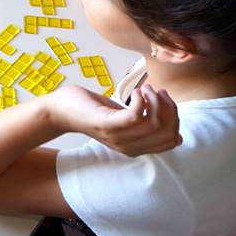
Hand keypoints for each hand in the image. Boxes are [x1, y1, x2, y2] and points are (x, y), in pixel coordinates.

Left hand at [49, 84, 181, 156]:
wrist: (59, 111)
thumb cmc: (92, 110)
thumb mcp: (123, 119)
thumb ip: (143, 122)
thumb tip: (173, 123)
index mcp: (136, 147)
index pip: (171, 140)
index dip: (175, 118)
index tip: (165, 99)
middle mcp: (129, 146)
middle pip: (167, 133)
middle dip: (169, 108)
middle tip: (157, 91)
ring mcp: (118, 137)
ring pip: (154, 124)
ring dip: (155, 100)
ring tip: (146, 88)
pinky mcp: (107, 124)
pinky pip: (136, 116)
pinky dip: (141, 100)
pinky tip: (135, 91)